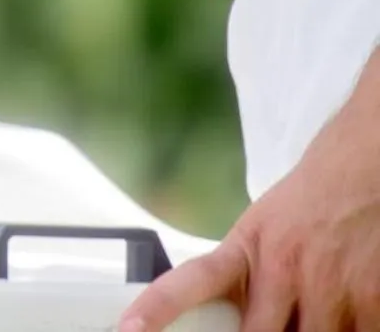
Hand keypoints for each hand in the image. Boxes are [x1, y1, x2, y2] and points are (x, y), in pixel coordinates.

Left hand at [120, 54, 379, 331]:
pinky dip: (351, 330)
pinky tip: (348, 310)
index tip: (129, 328)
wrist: (361, 169)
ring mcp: (329, 286)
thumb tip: (228, 322)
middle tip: (269, 321)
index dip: (158, 307)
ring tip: (318, 307)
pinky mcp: (372, 299)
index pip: (192, 281)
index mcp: (246, 249)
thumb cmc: (307, 206)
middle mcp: (282, 268)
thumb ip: (244, 278)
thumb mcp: (260, 232)